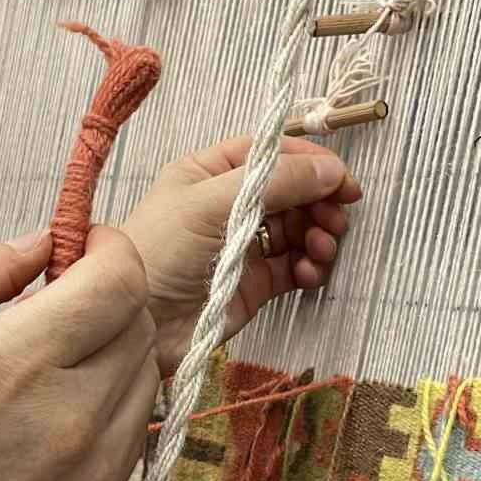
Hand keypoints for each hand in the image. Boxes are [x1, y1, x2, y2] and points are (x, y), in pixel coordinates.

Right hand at [0, 228, 159, 480]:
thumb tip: (35, 242)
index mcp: (21, 365)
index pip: (121, 280)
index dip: (108, 246)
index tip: (77, 245)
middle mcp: (77, 416)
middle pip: (140, 322)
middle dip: (108, 294)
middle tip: (54, 300)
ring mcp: (100, 467)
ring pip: (147, 374)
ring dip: (115, 347)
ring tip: (52, 358)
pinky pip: (135, 427)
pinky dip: (113, 401)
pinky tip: (57, 410)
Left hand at [122, 136, 362, 374]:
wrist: (138, 325)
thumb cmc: (160, 252)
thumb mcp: (212, 203)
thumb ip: (275, 182)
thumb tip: (331, 169)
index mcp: (211, 173)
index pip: (271, 154)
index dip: (309, 163)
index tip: (342, 180)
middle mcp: (229, 205)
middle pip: (292, 191)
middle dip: (319, 203)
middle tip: (336, 219)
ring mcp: (244, 245)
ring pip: (299, 229)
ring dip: (318, 236)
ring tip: (321, 249)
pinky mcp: (255, 282)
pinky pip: (294, 266)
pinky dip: (309, 267)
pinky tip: (307, 274)